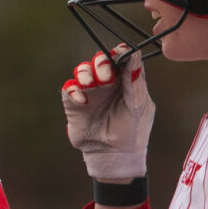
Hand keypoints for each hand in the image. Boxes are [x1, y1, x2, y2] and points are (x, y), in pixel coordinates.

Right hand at [61, 46, 154, 180]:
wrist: (113, 156)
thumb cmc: (131, 132)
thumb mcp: (138, 106)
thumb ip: (135, 82)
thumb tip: (134, 55)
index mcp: (126, 81)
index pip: (122, 58)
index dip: (120, 52)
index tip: (120, 53)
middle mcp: (107, 82)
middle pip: (100, 59)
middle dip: (101, 62)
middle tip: (106, 75)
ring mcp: (90, 91)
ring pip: (82, 70)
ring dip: (86, 73)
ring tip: (92, 85)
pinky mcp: (75, 102)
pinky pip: (69, 88)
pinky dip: (74, 90)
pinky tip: (83, 101)